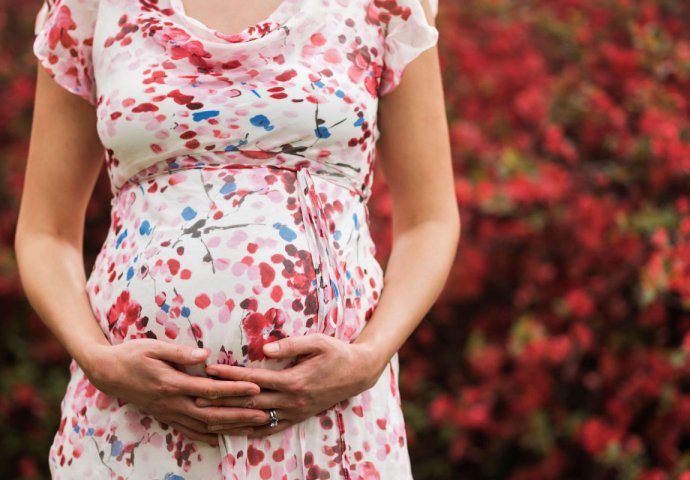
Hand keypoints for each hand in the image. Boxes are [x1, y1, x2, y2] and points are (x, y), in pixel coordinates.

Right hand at [82, 339, 270, 445]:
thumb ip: (180, 352)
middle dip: (240, 415)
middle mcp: (173, 402)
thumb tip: (205, 354)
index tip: (256, 388)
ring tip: (252, 427)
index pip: (211, 389)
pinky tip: (221, 439)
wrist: (107, 372)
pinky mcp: (165, 416)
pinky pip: (188, 431)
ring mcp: (169, 412)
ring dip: (229, 428)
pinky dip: (207, 437)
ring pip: (203, 426)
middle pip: (212, 414)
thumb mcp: (153, 346)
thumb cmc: (131, 354)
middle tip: (264, 414)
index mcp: (172, 383)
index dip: (235, 389)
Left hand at [194, 333, 387, 437]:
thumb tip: (264, 350)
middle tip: (195, 396)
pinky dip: (250, 431)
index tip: (209, 370)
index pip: (254, 379)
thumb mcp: (318, 342)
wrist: (358, 373)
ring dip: (230, 419)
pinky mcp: (297, 417)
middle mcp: (291, 400)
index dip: (230, 375)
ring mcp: (294, 412)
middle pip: (249, 402)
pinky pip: (270, 429)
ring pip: (256, 419)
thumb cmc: (336, 353)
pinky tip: (234, 431)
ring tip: (206, 418)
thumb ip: (291, 344)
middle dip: (221, 400)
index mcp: (294, 380)